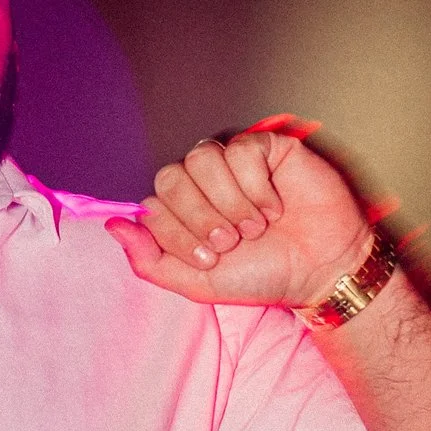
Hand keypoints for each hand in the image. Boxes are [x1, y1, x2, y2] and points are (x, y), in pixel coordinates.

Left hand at [109, 120, 375, 311]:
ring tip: (256, 227)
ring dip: (229, 201)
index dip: (178, 232)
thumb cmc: (262, 274)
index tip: (212, 258)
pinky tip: (276, 207)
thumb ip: (151, 261)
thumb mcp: (198, 282)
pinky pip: (241, 150)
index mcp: (182, 211)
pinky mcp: (266, 147)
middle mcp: (203, 182)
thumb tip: (111, 225)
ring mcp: (233, 162)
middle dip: (200, 217)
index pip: (152, 204)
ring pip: (202, 158)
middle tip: (231, 242)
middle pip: (171, 178)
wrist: (320, 271)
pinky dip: (256, 186)